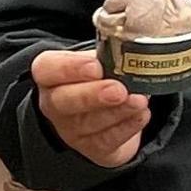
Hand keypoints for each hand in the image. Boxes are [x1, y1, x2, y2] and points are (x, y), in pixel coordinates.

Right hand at [31, 44, 148, 169]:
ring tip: (140, 100)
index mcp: (50, 75)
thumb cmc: (100, 77)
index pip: (48, 69)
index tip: (96, 66)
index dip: (70, 68)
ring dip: (117, 111)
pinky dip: (127, 127)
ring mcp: (70, 129)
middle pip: (64, 101)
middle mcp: (54, 103)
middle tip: (118, 90)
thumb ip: (107, 52)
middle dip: (93, 95)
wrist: (106, 110)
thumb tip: (131, 43)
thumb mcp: (98, 59)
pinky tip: (141, 114)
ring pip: (89, 123)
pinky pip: (106, 140)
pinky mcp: (91, 147)